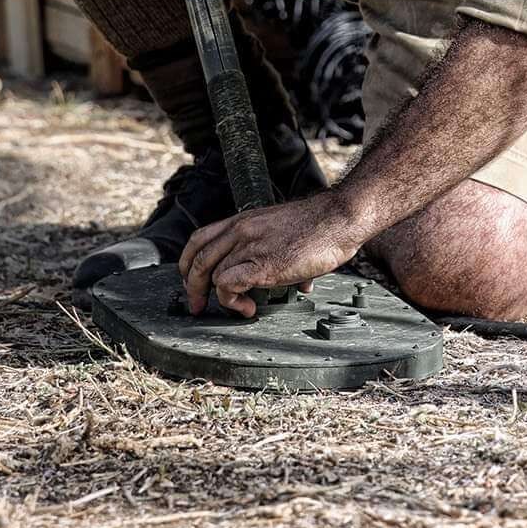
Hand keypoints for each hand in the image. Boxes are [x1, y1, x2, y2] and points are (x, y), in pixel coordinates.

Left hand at [178, 187, 364, 319]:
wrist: (338, 219)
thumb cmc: (320, 226)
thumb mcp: (285, 231)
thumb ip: (281, 253)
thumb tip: (299, 283)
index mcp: (243, 221)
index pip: (199, 239)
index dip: (189, 263)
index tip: (192, 281)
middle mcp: (241, 231)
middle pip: (197, 259)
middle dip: (192, 286)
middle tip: (196, 305)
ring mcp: (250, 247)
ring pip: (211, 275)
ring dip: (218, 299)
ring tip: (240, 307)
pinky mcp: (262, 265)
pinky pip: (228, 285)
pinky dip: (232, 301)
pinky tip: (249, 308)